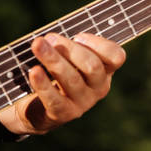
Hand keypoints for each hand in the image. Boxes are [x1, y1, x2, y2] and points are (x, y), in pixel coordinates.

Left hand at [0, 33, 125, 134]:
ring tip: (37, 45)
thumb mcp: (69, 58)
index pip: (116, 56)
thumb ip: (71, 45)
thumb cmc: (55, 74)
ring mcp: (83, 103)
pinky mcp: (64, 114)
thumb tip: (56, 36)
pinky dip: (43, 84)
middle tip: (50, 38)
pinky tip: (34, 71)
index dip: (99, 44)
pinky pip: (54, 99)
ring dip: (53, 59)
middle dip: (71, 49)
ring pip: (72, 79)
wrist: (37, 109)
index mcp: (105, 70)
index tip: (78, 36)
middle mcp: (99, 87)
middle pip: (92, 65)